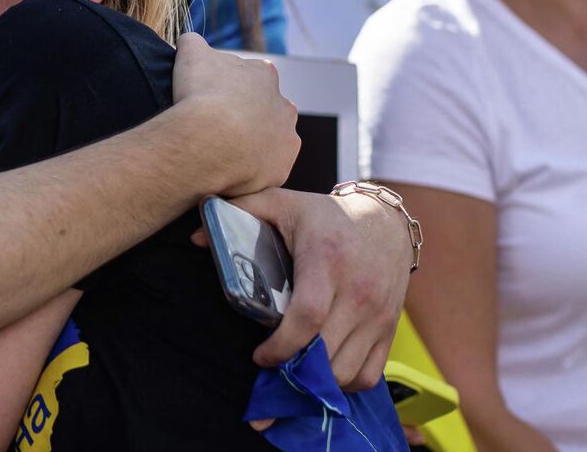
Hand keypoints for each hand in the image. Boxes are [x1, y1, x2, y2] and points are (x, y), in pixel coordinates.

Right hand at [170, 33, 297, 194]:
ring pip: (269, 143)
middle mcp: (284, 106)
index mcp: (264, 75)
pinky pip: (265, 172)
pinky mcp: (280, 169)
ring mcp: (285, 139)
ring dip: (252, 147)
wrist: (208, 139)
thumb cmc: (199, 93)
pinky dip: (249, 173)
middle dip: (246, 119)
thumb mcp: (190, 53)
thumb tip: (189, 41)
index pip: (252, 78)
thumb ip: (193, 42)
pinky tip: (227, 174)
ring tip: (221, 155)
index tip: (211, 100)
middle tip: (216, 130)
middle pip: (265, 112)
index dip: (230, 90)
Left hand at [232, 187, 408, 387]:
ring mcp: (379, 314)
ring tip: (295, 372)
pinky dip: (344, 384)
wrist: (385, 222)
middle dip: (293, 372)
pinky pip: (368, 375)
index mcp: (327, 260)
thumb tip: (197, 237)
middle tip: (271, 370)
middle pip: (326, 353)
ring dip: (317, 382)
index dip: (279, 346)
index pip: (307, 317)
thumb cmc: (325, 216)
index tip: (259, 356)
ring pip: (346, 372)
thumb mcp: (283, 203)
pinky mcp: (390, 329)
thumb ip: (240, 211)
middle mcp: (358, 291)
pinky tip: (323, 371)